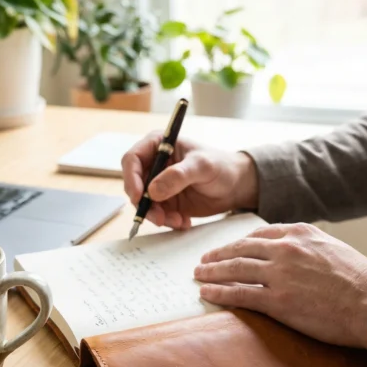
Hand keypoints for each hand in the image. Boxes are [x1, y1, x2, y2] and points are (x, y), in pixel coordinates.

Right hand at [122, 133, 258, 228]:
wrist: (235, 185)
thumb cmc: (221, 165)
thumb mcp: (202, 166)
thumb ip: (178, 176)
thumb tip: (153, 191)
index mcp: (158, 144)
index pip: (132, 159)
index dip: (132, 178)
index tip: (139, 197)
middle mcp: (154, 164)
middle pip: (134, 185)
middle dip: (144, 204)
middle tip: (159, 217)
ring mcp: (158, 184)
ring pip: (144, 204)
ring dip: (157, 216)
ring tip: (179, 221)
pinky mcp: (165, 201)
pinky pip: (157, 214)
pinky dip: (168, 221)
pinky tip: (184, 222)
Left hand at [194, 222, 366, 348]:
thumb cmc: (361, 281)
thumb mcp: (334, 250)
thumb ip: (310, 247)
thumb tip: (297, 255)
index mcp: (301, 233)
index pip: (261, 233)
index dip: (240, 242)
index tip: (229, 248)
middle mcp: (286, 249)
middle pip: (241, 248)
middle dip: (219, 255)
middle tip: (204, 261)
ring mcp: (280, 274)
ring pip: (235, 268)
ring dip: (212, 272)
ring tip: (199, 275)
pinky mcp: (277, 301)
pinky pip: (239, 294)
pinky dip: (219, 292)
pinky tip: (206, 293)